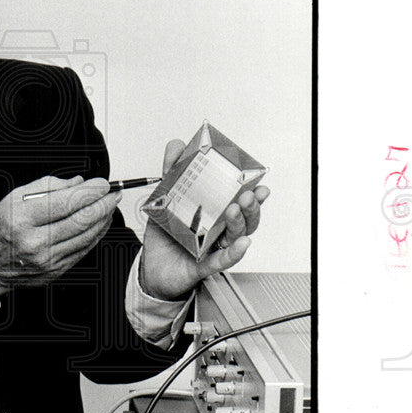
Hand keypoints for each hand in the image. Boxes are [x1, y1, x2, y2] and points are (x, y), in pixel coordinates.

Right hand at [0, 175, 120, 298]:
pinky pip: (83, 250)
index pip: (66, 202)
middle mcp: (35, 241)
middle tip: (114, 193)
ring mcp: (47, 259)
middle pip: (81, 220)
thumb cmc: (0, 227)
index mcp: (23, 218)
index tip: (102, 184)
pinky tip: (99, 224)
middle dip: (103, 204)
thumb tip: (77, 182)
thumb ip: (48, 186)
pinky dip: (96, 235)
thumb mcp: (15, 197)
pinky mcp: (55, 271)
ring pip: (86, 236)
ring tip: (109, 206)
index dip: (90, 192)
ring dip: (103, 219)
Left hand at [140, 140, 269, 299]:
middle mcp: (219, 231)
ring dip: (239, 223)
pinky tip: (242, 245)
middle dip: (250, 207)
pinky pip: (221, 260)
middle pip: (244, 220)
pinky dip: (233, 254)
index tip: (259, 181)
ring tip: (235, 210)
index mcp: (215, 214)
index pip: (240, 203)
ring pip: (234, 237)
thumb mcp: (166, 199)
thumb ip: (172, 171)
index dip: (253, 193)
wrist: (152, 267)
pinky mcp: (203, 265)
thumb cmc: (167, 236)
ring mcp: (213, 248)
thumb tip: (177, 145)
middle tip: (247, 195)